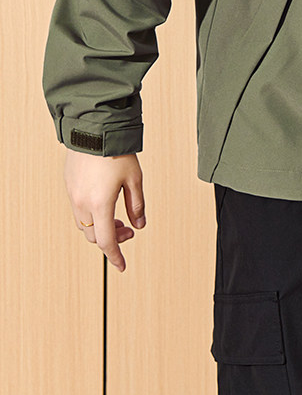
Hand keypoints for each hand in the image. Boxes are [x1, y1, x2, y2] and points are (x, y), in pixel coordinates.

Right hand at [64, 149, 144, 270]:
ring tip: (117, 216)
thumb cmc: (116, 152)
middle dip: (111, 238)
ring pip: (84, 224)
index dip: (115, 256)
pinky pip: (78, 209)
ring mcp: (73, 194)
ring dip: (100, 227)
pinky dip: (91, 215)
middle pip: (93, 236)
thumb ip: (137, 204)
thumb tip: (139, 225)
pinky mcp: (69, 185)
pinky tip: (104, 203)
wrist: (93, 129)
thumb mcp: (134, 178)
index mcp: (100, 204)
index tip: (122, 266)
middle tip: (129, 230)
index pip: (106, 241)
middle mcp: (82, 203)